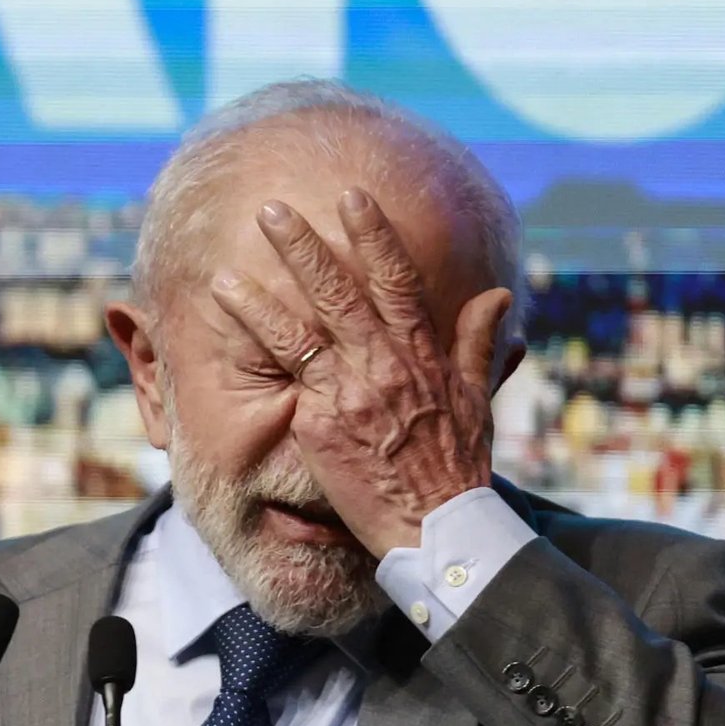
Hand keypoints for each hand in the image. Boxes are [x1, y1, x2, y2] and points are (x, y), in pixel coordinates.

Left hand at [212, 188, 511, 557]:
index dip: (375, 235)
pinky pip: (283, 371)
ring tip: (228, 267)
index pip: (398, 281)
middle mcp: (385, 364)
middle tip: (271, 209)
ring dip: (264, 289)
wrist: (437, 528)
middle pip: (339, 290)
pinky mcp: (321, 422)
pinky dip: (256, 333)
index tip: (354, 198)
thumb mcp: (477, 400)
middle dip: (305, 245)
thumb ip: (479, 343)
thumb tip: (496, 295)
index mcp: (424, 355)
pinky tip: (228, 308)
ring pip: (301, 326)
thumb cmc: (458, 468)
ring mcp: (351, 391)